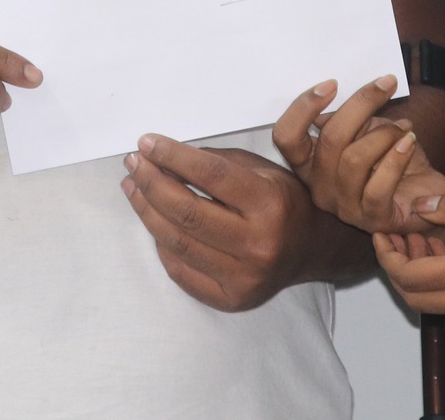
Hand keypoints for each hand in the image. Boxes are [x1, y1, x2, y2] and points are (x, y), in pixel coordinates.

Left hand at [122, 134, 327, 311]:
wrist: (311, 249)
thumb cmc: (283, 202)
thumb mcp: (261, 170)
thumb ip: (216, 163)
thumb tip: (164, 158)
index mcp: (270, 203)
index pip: (210, 174)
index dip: (172, 156)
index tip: (146, 143)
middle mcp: (258, 243)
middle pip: (187, 212)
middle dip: (151, 183)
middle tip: (134, 164)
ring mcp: (244, 277)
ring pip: (177, 243)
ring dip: (147, 211)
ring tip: (133, 188)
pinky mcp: (231, 300)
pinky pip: (180, 271)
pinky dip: (161, 245)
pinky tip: (154, 222)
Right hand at [273, 77, 444, 232]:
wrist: (426, 195)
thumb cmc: (392, 160)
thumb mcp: (368, 131)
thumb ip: (351, 118)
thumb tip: (338, 97)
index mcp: (310, 165)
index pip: (286, 137)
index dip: (303, 107)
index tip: (332, 84)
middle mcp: (320, 188)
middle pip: (329, 140)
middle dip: (361, 105)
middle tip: (386, 84)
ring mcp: (344, 207)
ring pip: (354, 159)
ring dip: (385, 134)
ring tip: (404, 127)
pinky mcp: (372, 219)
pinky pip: (379, 186)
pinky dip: (397, 157)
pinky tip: (409, 142)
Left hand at [374, 188, 444, 318]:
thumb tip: (420, 207)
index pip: (414, 278)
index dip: (389, 256)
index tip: (381, 229)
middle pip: (419, 299)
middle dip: (398, 267)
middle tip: (396, 232)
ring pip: (440, 301)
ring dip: (421, 272)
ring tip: (421, 232)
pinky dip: (444, 276)